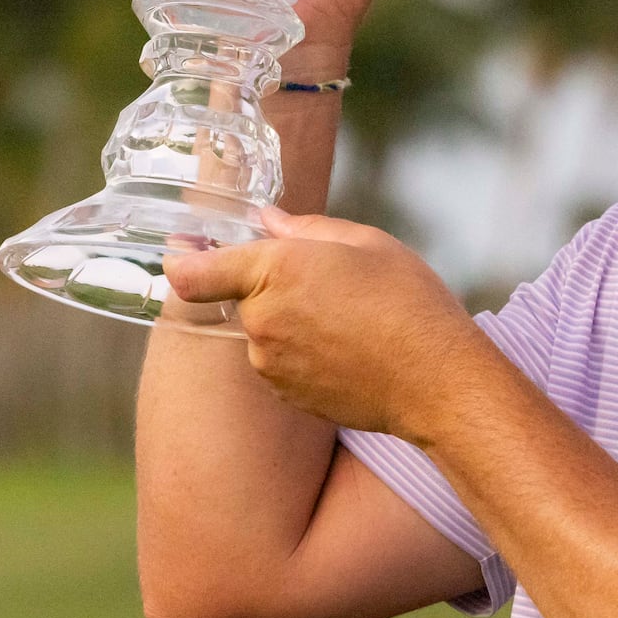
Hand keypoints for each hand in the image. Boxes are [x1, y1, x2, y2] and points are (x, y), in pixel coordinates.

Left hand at [163, 209, 494, 439]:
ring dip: (291, 322)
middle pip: (244, 297)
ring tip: (351, 322)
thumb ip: (306, 229)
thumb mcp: (367, 244)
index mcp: (277, 271)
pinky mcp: (286, 395)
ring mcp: (271, 364)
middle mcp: (263, 320)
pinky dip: (304, 354)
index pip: (196, 271)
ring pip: (265, 331)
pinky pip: (281, 363)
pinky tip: (349, 350)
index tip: (182, 251)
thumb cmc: (409, 303)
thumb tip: (267, 222)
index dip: (182, 260)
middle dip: (274, 287)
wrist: (435, 382)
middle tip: (330, 284)